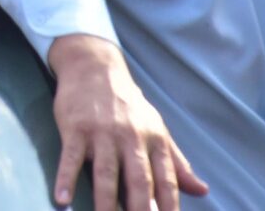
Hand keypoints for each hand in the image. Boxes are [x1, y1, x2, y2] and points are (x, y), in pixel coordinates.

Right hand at [44, 35, 208, 210]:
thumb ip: (177, 163)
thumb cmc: (128, 104)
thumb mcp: (157, 129)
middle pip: (138, 180)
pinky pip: (69, 158)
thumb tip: (202, 191)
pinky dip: (65, 179)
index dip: (170, 205)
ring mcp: (101, 133)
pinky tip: (62, 199)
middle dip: (140, 210)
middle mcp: (130, 136)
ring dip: (106, 202)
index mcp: (154, 139)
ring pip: (105, 173)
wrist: (94, 67)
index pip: (166, 179)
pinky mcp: (75, 128)